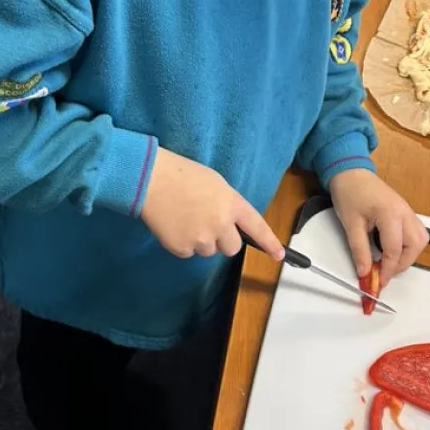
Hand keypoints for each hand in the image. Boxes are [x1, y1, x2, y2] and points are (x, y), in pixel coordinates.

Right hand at [141, 148, 284, 259]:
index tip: (279, 255)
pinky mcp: (182, 248)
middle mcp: (221, 224)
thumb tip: (228, 223)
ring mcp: (201, 239)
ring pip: (208, 251)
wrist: (151, 180)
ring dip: (201, 241)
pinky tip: (173, 225)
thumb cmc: (182, 174)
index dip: (270, 242)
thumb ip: (227, 204)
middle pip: (232, 248)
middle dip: (223, 241)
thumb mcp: (215, 184)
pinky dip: (182, 243)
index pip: (257, 227)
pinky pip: (188, 253)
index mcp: (232, 204)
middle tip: (207, 225)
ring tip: (185, 219)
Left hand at [329, 169, 428, 284]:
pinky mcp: (406, 212)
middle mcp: (404, 212)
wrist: (351, 173)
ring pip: (420, 240)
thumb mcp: (350, 224)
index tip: (379, 280)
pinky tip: (393, 249)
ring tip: (389, 263)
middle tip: (384, 273)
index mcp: (390, 214)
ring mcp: (408, 211)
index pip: (394, 250)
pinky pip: (417, 232)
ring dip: (409, 255)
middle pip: (415, 246)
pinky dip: (409, 245)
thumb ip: (359, 250)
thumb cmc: (350, 192)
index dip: (387, 269)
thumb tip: (365, 271)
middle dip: (401, 264)